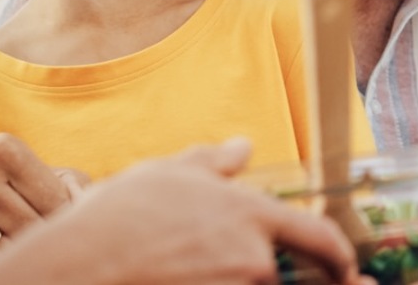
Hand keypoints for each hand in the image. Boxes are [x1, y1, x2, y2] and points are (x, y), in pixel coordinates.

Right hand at [0, 134, 75, 283]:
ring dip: (13, 255)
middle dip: (40, 242)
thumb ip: (58, 182)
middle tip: (43, 249)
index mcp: (3, 148)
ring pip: (10, 248)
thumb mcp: (10, 170)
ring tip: (11, 247)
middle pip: (36, 226)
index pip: (56, 200)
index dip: (64, 222)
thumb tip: (103, 201)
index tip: (64, 232)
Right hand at [0, 138, 361, 284]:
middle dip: (298, 282)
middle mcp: (254, 260)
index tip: (345, 269)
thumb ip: (211, 163)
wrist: (72, 271)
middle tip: (275, 276)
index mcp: (250, 216)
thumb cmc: (111, 221)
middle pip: (296, 279)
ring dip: (247, 284)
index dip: (339, 258)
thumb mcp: (161, 176)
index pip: (321, 238)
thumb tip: (242, 147)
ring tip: (199, 272)